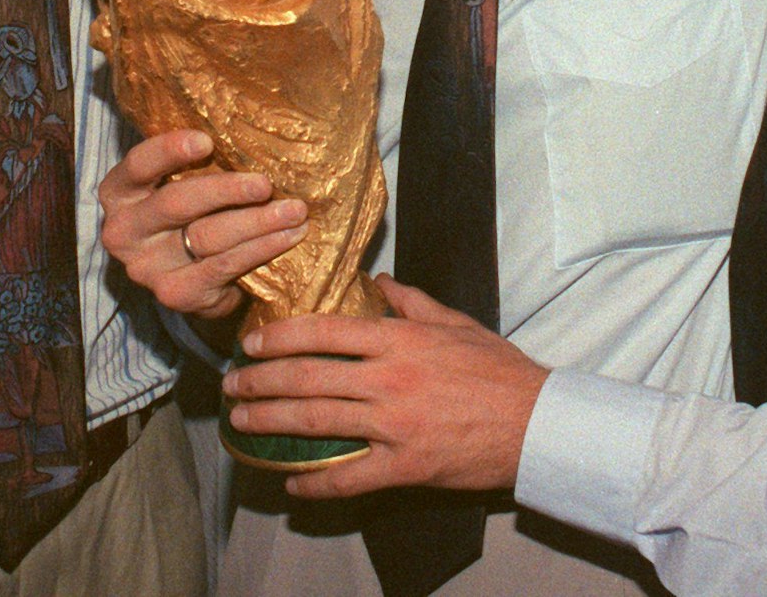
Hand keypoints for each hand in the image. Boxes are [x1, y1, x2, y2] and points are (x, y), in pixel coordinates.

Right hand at [97, 129, 308, 321]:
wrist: (191, 278)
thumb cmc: (190, 212)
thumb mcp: (179, 182)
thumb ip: (195, 160)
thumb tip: (245, 123)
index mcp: (119, 192)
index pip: (138, 165)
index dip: (169, 151)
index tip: (206, 141)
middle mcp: (124, 232)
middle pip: (176, 203)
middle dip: (226, 190)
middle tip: (265, 183)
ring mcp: (147, 268)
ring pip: (207, 237)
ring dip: (257, 222)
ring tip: (294, 210)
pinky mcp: (176, 294)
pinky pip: (224, 266)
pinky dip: (261, 248)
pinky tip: (288, 236)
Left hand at [223, 276, 548, 497]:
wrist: (535, 422)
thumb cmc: (497, 369)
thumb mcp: (454, 322)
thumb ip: (411, 302)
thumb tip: (379, 282)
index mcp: (398, 340)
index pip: (323, 332)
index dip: (279, 337)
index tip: (251, 342)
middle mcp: (388, 380)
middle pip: (308, 377)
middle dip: (261, 382)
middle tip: (231, 386)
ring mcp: (393, 425)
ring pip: (317, 422)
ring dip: (272, 423)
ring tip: (242, 424)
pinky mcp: (404, 466)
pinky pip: (349, 478)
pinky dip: (316, 484)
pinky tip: (292, 484)